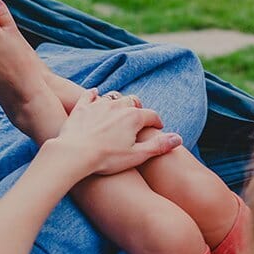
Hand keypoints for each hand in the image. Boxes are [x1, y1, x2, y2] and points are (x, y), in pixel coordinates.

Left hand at [51, 91, 181, 175]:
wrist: (75, 154)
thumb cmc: (107, 159)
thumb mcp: (137, 156)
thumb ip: (158, 146)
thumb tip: (179, 139)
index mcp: (134, 117)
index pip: (152, 115)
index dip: (157, 121)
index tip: (158, 126)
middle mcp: (118, 106)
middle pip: (133, 101)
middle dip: (138, 108)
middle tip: (139, 116)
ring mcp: (98, 105)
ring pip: (113, 96)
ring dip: (118, 101)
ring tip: (119, 109)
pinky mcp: (81, 107)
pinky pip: (90, 95)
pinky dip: (94, 95)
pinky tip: (95, 96)